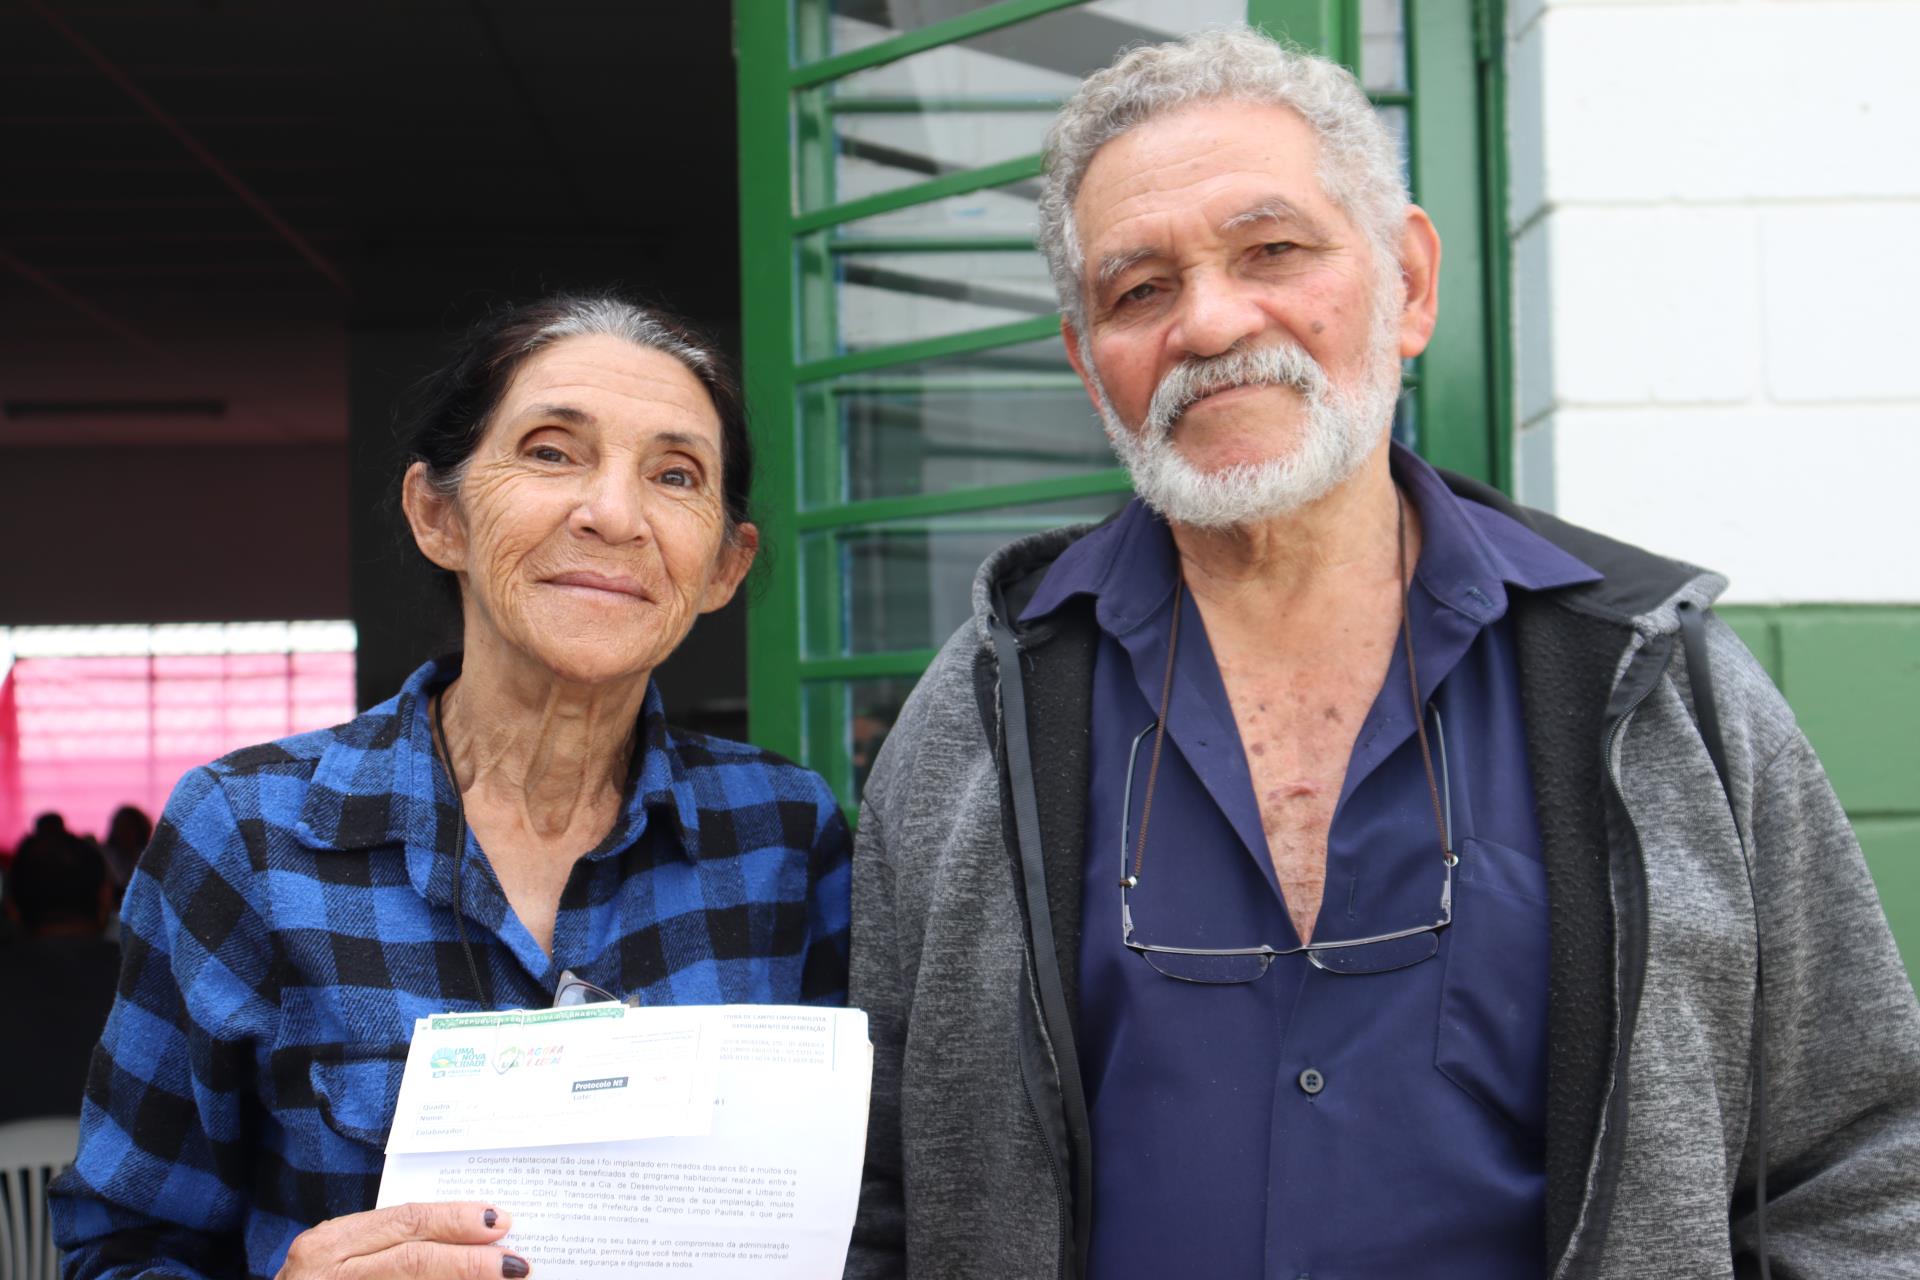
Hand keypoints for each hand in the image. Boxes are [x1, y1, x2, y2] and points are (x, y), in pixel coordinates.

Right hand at [276, 1202, 528, 1278]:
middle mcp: (326, 1274)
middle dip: (469, 1261)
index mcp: (328, 1245)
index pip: (404, 1222)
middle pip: (411, 1261)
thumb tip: (470, 1237)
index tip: (500, 1220)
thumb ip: (391, 1247)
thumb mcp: (341, 1261)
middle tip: (516, 1262)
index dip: (455, 1220)